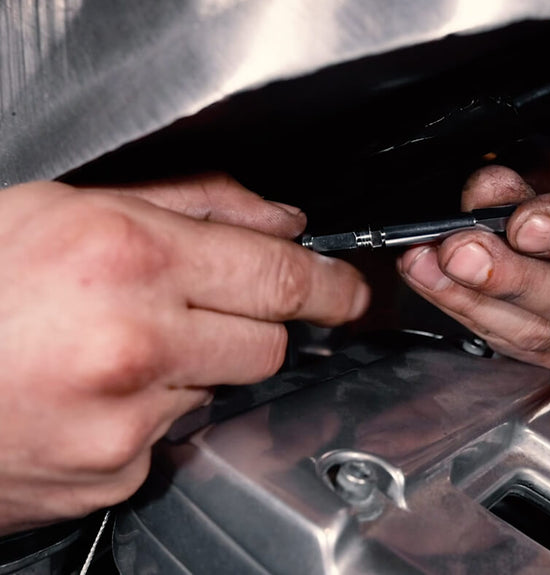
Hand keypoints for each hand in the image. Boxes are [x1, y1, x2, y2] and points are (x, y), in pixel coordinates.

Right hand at [0, 174, 368, 534]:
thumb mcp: (65, 205)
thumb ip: (192, 204)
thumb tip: (279, 221)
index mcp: (128, 259)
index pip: (281, 276)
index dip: (331, 284)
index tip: (351, 291)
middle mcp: (135, 345)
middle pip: (268, 344)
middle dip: (252, 324)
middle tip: (198, 307)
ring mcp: (125, 424)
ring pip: (218, 391)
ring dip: (190, 367)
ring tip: (111, 346)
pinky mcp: (112, 477)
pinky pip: (169, 438)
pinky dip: (147, 414)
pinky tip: (89, 392)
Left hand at [398, 165, 549, 369]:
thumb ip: (527, 177)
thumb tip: (487, 191)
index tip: (523, 222)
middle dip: (514, 278)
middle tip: (463, 252)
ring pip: (539, 333)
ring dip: (473, 297)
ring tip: (430, 264)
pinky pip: (508, 344)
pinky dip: (461, 308)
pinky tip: (431, 281)